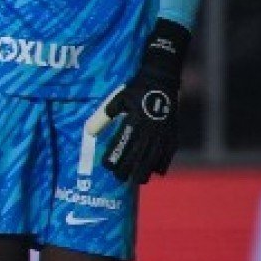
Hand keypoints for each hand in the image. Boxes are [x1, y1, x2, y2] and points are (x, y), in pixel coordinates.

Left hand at [91, 18, 189, 183]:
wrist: (162, 79)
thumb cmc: (134, 90)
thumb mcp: (116, 101)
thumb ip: (102, 117)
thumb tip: (87, 132)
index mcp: (135, 120)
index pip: (123, 144)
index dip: (115, 157)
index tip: (107, 167)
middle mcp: (150, 128)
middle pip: (139, 154)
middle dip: (129, 168)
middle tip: (120, 179)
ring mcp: (163, 131)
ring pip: (155, 155)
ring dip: (146, 169)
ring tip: (139, 180)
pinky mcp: (173, 131)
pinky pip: (170, 150)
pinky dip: (164, 162)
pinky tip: (158, 172)